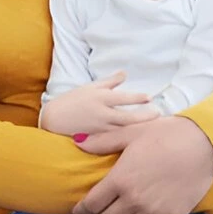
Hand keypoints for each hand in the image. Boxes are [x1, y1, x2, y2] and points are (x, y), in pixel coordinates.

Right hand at [40, 72, 158, 135]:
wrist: (54, 119)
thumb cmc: (73, 100)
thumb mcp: (91, 87)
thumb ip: (110, 82)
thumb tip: (125, 73)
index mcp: (100, 98)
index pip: (122, 98)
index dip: (137, 98)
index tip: (150, 97)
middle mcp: (102, 114)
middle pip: (127, 118)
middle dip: (144, 117)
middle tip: (158, 115)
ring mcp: (100, 129)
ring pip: (123, 130)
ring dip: (138, 129)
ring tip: (152, 128)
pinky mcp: (97, 139)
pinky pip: (115, 140)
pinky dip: (127, 138)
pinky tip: (137, 139)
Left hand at [72, 116, 212, 213]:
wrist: (203, 144)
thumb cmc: (166, 134)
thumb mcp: (132, 132)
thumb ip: (103, 141)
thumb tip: (78, 142)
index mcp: (121, 179)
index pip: (91, 205)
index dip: (81, 210)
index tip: (79, 212)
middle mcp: (134, 200)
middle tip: (102, 208)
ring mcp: (153, 212)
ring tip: (121, 210)